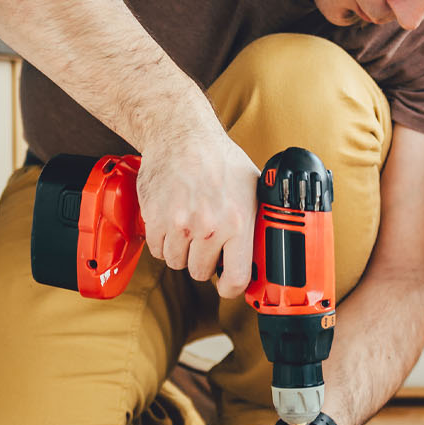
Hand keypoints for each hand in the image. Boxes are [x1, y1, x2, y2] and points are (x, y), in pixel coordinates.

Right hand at [135, 126, 258, 297]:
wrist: (181, 135)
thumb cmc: (219, 159)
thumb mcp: (252, 187)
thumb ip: (257, 220)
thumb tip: (268, 247)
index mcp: (237, 222)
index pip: (235, 278)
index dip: (232, 289)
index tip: (228, 287)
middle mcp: (208, 227)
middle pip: (201, 273)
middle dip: (204, 263)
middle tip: (206, 245)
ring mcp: (179, 224)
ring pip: (177, 262)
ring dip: (183, 252)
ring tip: (189, 230)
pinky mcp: (155, 218)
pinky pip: (158, 250)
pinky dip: (164, 243)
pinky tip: (173, 224)